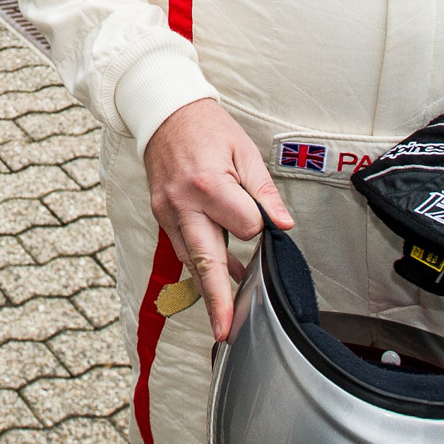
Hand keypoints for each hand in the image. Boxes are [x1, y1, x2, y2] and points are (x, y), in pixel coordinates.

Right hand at [144, 99, 290, 341]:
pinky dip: (200, 264)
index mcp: (207, 184)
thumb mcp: (245, 152)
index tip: (260, 215)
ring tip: (224, 317)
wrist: (164, 113)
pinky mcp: (161, 215)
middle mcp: (182, 203)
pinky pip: (182, 247)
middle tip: (225, 330)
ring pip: (190, 260)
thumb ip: (264, 193)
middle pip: (203, 260)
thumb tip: (282, 225)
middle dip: (216, 299)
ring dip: (209, 288)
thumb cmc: (206, 128)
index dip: (257, 224)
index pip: (243, 225)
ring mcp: (167, 211)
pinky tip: (218, 277)